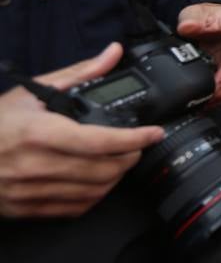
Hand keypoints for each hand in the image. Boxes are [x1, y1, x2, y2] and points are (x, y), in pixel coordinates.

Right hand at [0, 43, 164, 217]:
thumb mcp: (31, 92)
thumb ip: (78, 73)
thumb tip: (113, 53)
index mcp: (40, 133)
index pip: (99, 141)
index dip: (134, 139)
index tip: (153, 133)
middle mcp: (36, 165)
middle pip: (102, 170)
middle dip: (130, 158)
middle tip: (139, 146)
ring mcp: (30, 191)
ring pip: (92, 193)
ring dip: (116, 178)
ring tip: (122, 161)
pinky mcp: (26, 209)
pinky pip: (73, 209)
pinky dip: (94, 196)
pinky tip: (98, 181)